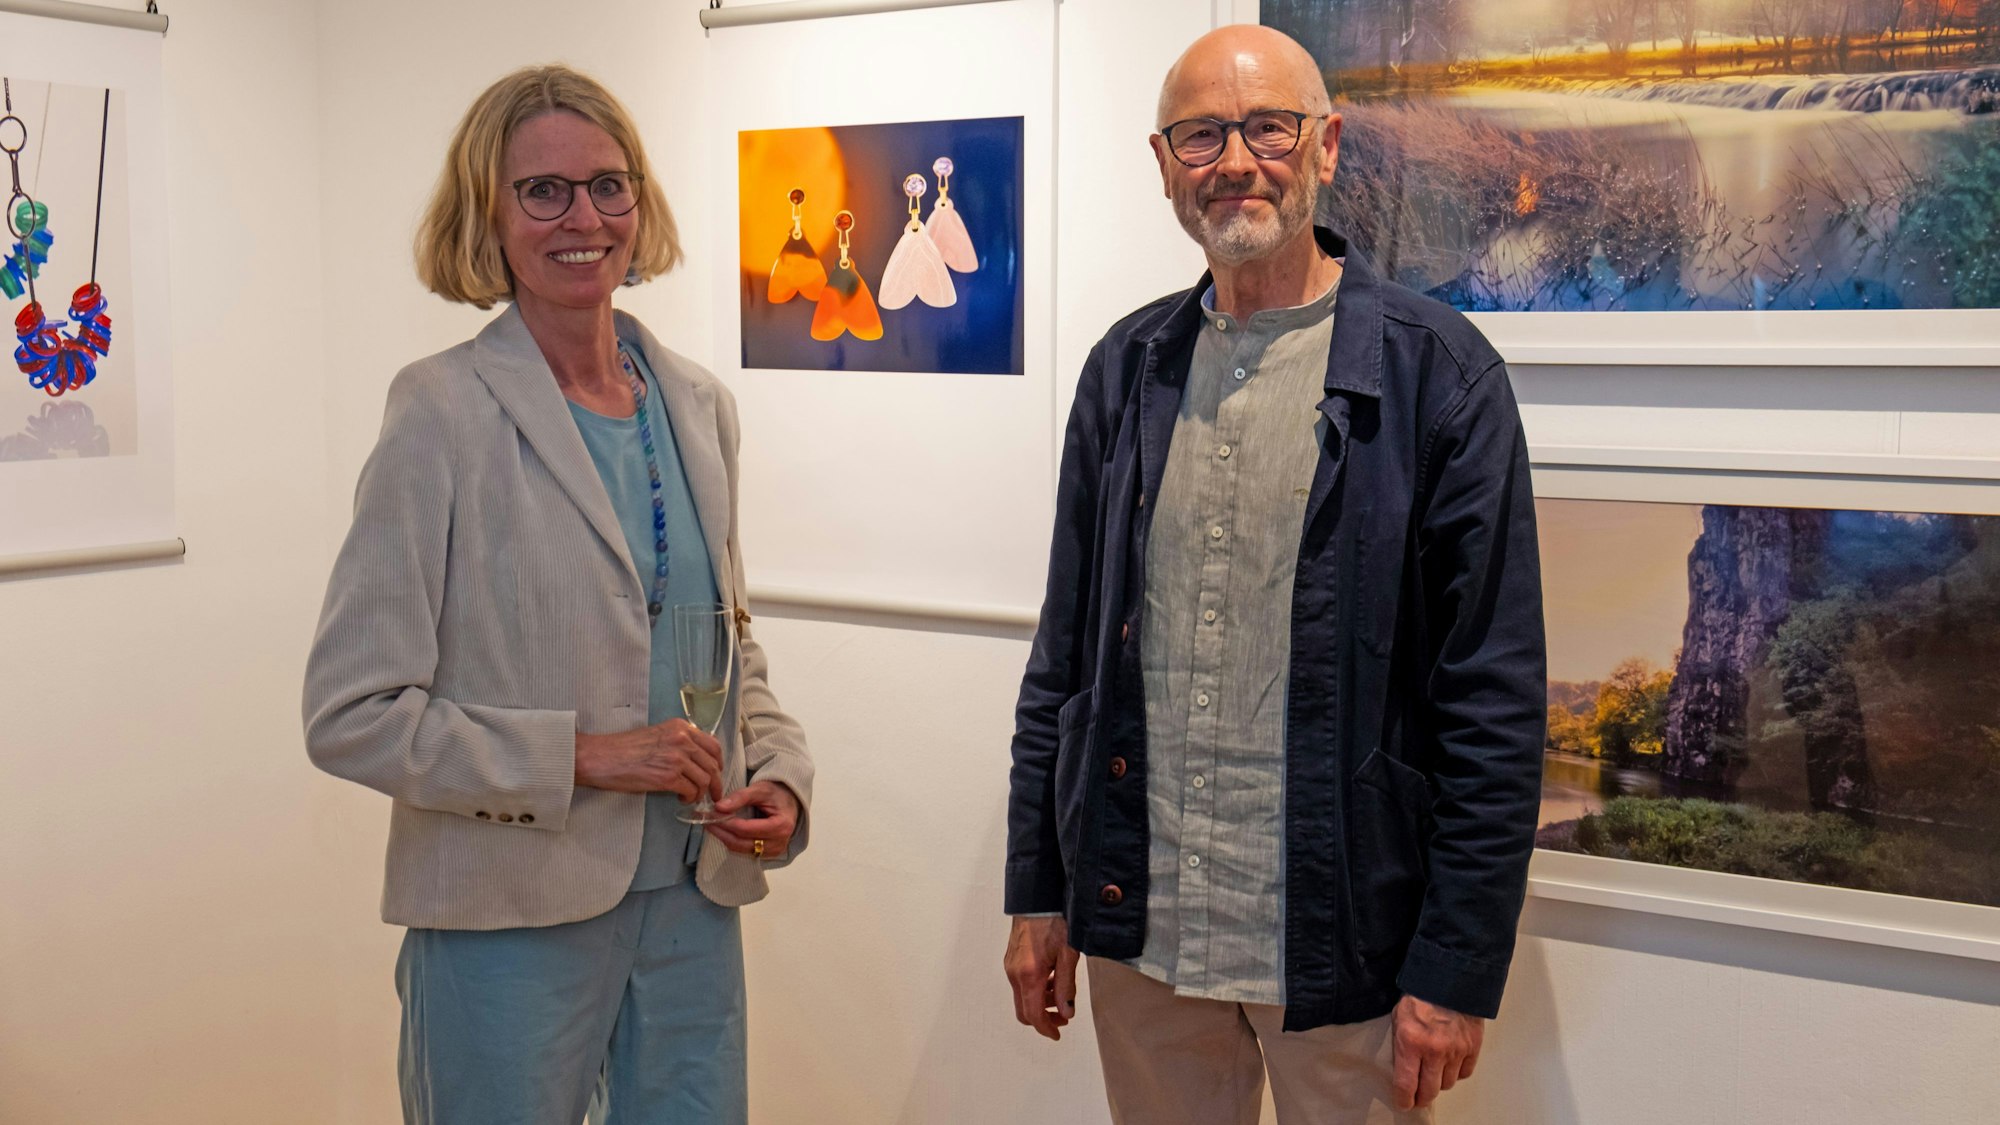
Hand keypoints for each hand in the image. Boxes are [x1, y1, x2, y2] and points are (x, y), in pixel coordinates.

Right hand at [573, 720, 722, 802]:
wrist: (601, 757)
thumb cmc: (623, 749)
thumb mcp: (657, 736)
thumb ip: (678, 743)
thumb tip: (695, 760)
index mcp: (680, 727)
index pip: (713, 745)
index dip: (718, 763)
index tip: (717, 773)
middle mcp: (682, 739)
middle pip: (712, 765)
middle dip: (716, 783)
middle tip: (714, 794)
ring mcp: (676, 758)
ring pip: (705, 780)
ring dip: (700, 793)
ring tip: (690, 796)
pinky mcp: (668, 777)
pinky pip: (691, 791)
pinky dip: (689, 798)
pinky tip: (680, 798)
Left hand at [704, 780, 800, 858]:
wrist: (789, 802)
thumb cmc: (776, 794)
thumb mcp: (760, 789)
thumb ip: (740, 797)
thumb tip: (719, 807)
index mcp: (781, 826)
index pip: (746, 829)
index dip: (726, 822)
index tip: (710, 814)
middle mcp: (779, 843)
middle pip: (741, 843)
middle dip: (721, 832)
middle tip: (706, 820)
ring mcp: (774, 851)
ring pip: (741, 850)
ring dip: (724, 838)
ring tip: (711, 824)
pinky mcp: (767, 855)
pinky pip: (744, 851)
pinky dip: (732, 841)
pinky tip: (723, 831)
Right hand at [1004, 915, 1079, 1040]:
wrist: (1037, 897)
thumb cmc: (1054, 921)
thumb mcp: (1068, 954)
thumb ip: (1066, 986)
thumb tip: (1066, 1012)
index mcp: (1029, 975)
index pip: (1033, 1014)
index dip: (1046, 1028)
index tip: (1058, 1034)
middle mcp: (1014, 974)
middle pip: (1024, 1011)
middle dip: (1043, 1018)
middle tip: (1063, 1015)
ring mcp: (1010, 966)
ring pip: (1022, 997)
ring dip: (1041, 1002)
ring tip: (1060, 991)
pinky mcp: (1011, 960)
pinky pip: (1020, 984)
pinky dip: (1035, 989)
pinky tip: (1051, 977)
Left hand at [1391, 994, 1483, 1110]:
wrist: (1450, 979)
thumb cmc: (1420, 996)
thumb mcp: (1399, 1018)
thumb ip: (1401, 1045)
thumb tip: (1403, 1070)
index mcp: (1411, 1042)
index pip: (1406, 1084)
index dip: (1404, 1099)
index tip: (1403, 1103)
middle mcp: (1434, 1051)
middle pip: (1429, 1091)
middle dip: (1421, 1097)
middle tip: (1418, 1097)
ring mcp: (1456, 1050)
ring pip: (1447, 1083)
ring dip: (1439, 1082)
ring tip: (1434, 1075)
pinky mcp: (1472, 1047)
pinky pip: (1465, 1073)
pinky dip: (1457, 1073)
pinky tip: (1450, 1065)